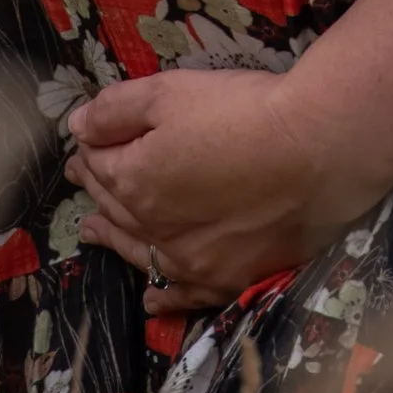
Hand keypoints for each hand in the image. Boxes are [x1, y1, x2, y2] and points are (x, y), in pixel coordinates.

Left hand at [65, 66, 392, 307]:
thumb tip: (78, 128)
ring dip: (114, 238)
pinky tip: (152, 301)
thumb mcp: (170, 91)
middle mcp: (155, 230)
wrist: (315, 151)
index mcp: (135, 182)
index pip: (101, 164)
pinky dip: (163, 299)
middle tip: (83, 176)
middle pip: (117, 208)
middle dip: (97, 189)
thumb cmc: (241, 112)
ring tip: (93, 231)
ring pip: (141, 252)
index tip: (83, 142)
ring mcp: (192, 262)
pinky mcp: (229, 278)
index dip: (91, 149)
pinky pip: (185, 297)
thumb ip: (117, 109)